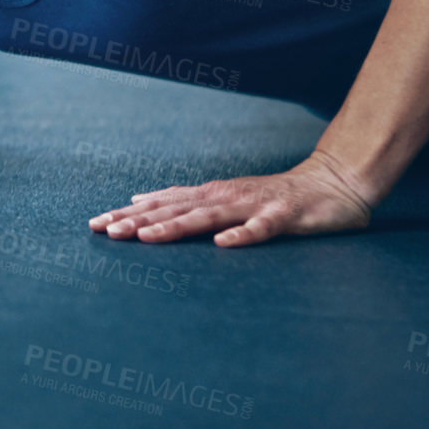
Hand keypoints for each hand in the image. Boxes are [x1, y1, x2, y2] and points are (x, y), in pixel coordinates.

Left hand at [88, 150, 374, 247]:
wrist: (333, 183)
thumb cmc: (273, 196)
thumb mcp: (222, 196)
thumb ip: (183, 199)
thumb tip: (139, 199)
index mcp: (208, 195)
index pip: (159, 204)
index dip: (127, 214)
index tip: (94, 225)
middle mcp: (224, 197)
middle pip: (174, 209)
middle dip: (139, 221)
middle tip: (106, 232)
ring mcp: (253, 205)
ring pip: (208, 218)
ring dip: (176, 226)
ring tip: (146, 237)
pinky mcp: (283, 217)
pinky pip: (261, 229)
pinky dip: (242, 236)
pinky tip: (223, 245)